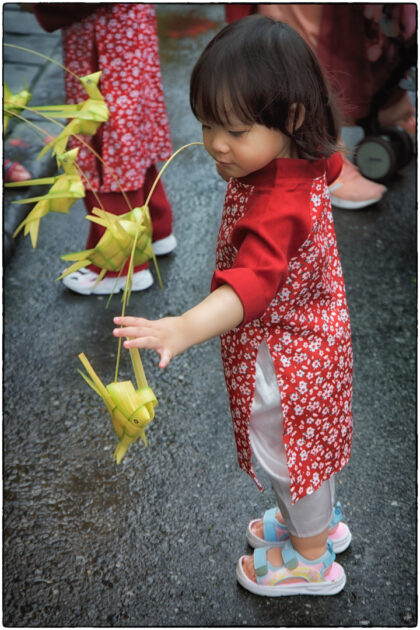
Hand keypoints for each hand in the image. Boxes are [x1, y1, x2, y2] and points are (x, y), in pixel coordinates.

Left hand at [113, 286, 243, 368]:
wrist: (190, 329)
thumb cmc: (172, 327)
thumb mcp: (158, 325)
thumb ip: (145, 328)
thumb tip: (131, 329)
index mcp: (153, 326)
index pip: (138, 322)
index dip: (126, 320)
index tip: (115, 320)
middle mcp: (156, 332)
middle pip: (139, 331)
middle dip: (127, 331)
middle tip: (114, 332)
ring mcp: (163, 341)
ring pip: (148, 341)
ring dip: (137, 343)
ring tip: (127, 345)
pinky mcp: (170, 350)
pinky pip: (166, 356)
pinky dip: (164, 361)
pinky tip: (161, 366)